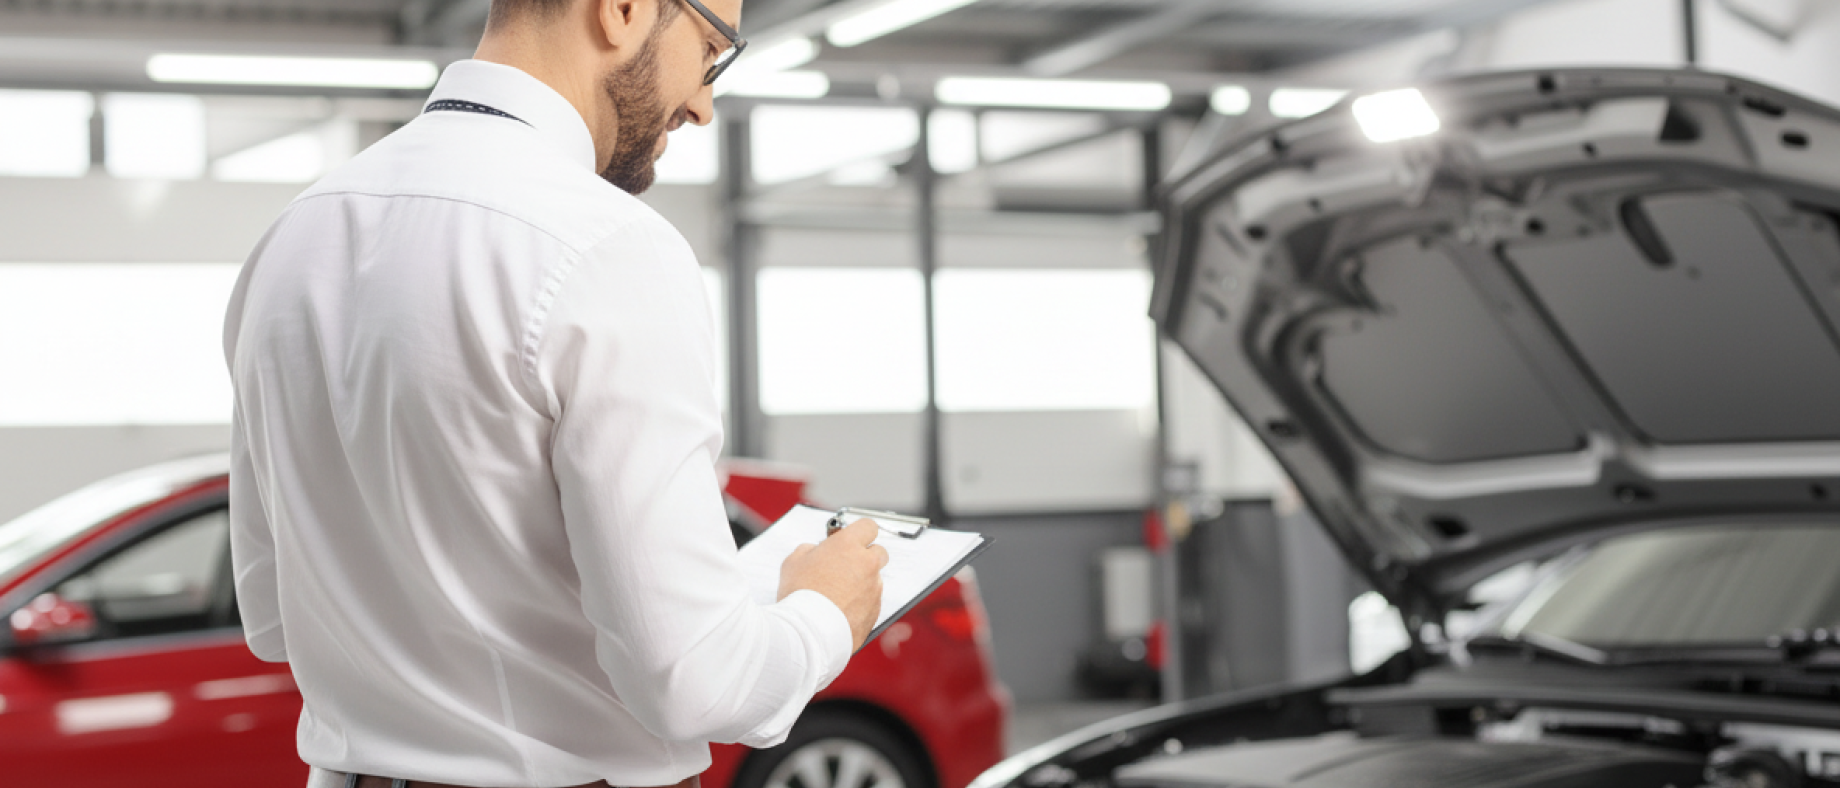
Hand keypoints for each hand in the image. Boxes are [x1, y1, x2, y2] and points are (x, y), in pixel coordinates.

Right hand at [779, 518, 887, 650]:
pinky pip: (872, 601)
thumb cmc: (799, 596)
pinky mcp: (875, 611)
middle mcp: (866, 564)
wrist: (808, 632)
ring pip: (875, 579)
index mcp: (848, 546)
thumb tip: (816, 551)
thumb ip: (809, 550)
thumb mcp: (793, 562)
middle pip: (879, 552)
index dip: (860, 532)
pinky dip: (861, 604)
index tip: (852, 538)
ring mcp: (874, 588)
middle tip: (846, 566)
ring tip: (838, 595)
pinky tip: (841, 610)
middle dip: (866, 557)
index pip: (868, 526)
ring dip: (863, 582)